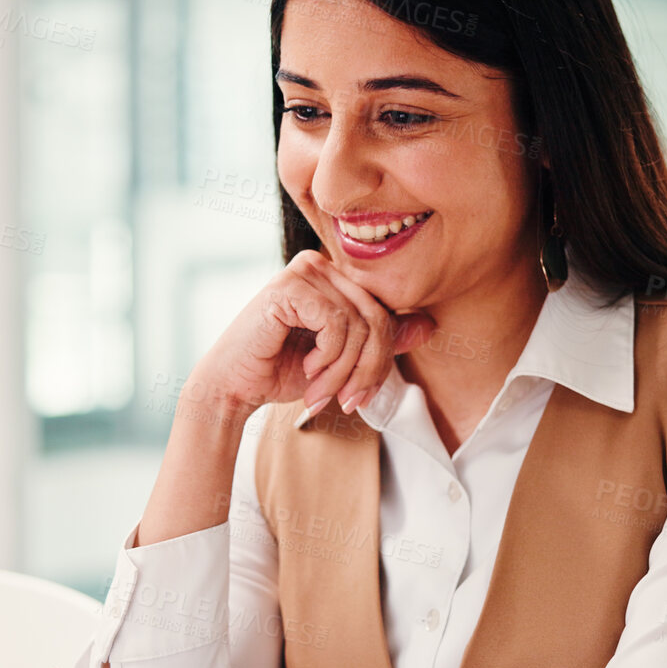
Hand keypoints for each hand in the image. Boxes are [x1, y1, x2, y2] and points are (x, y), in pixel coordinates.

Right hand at [191, 248, 436, 416]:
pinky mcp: (289, 285)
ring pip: (358, 324)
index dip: (382, 359)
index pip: (384, 312)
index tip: (362, 395)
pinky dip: (329, 358)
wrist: (236, 387)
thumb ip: (380, 340)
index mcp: (335, 278)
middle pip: (377, 318)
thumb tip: (430, 325)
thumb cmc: (283, 371)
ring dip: (345, 371)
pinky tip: (309, 370)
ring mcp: (305, 270)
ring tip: (323, 393)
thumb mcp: (343, 359)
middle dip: (368, 369)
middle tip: (350, 402)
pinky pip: (336, 323)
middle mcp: (321, 265)